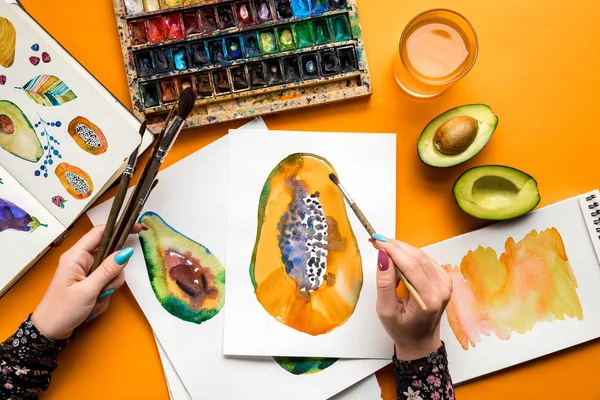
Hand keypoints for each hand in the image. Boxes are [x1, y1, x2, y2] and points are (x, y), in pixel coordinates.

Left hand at [31, 224, 142, 339]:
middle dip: (114, 273)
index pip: (100, 232)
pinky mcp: (89, 283)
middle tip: (106, 288)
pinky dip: (104, 295)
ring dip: (109, 287)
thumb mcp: (88, 290)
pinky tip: (93, 305)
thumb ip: (108, 270)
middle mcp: (81, 261)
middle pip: (110, 255)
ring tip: (95, 300)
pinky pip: (107, 283)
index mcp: (76, 256)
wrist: (49, 331)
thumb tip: (126, 252)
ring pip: (111, 271)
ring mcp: (86, 272)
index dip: (119, 227)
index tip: (139, 229)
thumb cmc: (62, 310)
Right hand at [372, 237, 451, 360]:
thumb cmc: (402, 329)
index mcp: (429, 299)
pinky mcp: (444, 279)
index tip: (376, 241)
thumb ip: (385, 283)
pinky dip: (409, 256)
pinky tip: (397, 258)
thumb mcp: (385, 310)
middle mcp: (442, 289)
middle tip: (377, 242)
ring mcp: (446, 283)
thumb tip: (383, 257)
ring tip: (384, 249)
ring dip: (402, 249)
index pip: (411, 266)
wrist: (420, 340)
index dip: (393, 250)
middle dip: (396, 246)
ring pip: (422, 255)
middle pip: (418, 257)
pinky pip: (425, 260)